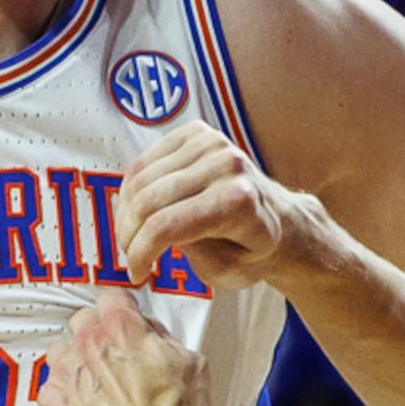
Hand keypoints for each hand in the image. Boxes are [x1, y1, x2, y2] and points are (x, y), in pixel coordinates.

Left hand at [36, 288, 210, 405]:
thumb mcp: (190, 363)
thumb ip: (163, 341)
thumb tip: (155, 337)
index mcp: (123, 327)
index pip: (110, 297)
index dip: (119, 309)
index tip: (121, 318)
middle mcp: (89, 344)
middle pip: (81, 322)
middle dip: (95, 336)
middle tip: (113, 359)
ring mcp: (67, 374)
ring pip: (60, 355)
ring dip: (75, 366)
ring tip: (96, 390)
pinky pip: (50, 392)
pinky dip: (63, 400)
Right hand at [110, 124, 331, 296]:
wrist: (277, 217)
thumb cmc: (252, 250)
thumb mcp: (224, 272)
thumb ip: (187, 253)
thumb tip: (147, 233)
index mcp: (239, 202)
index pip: (165, 226)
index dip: (139, 253)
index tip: (137, 273)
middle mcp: (227, 164)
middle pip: (147, 201)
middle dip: (129, 235)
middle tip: (130, 255)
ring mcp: (212, 143)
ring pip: (139, 180)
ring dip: (127, 213)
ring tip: (134, 236)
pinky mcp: (196, 132)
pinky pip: (144, 162)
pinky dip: (133, 189)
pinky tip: (141, 211)